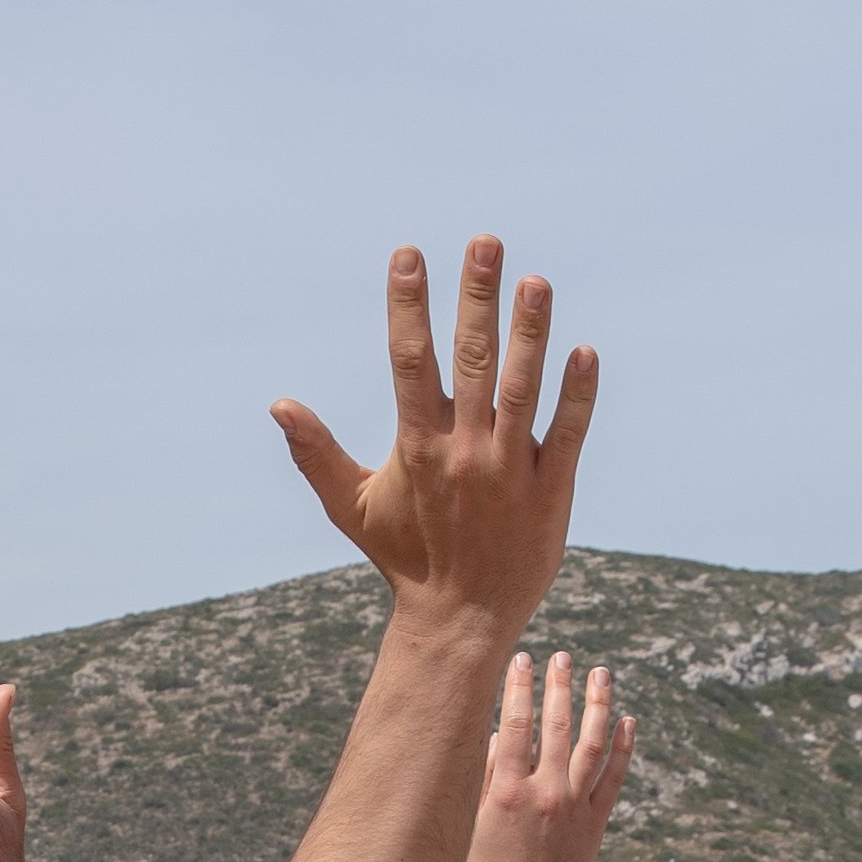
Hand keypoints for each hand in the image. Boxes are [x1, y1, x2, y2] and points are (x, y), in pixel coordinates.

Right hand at [275, 238, 590, 638]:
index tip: (409, 254)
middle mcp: (464, 451)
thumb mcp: (351, 508)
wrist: (460, 620)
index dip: (408, 305)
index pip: (409, 361)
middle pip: (472, 360)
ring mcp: (510, 470)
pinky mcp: (551, 491)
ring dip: (531, 333)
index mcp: (417, 445)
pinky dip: (577, 395)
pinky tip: (584, 351)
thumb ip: (315, 454)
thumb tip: (277, 404)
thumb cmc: (405, 558)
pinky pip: (569, 434)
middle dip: (476, 298)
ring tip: (536, 280)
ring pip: (524, 389)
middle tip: (485, 241)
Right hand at [467, 650, 632, 861]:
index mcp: (509, 791)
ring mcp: (575, 805)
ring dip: (598, 705)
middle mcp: (546, 793)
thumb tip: (500, 732)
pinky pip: (614, 776)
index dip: (519, 688)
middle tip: (562, 656)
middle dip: (559, 686)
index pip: (515, 725)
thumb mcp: (474, 821)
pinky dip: (622, 746)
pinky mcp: (597, 820)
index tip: (522, 659)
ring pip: (592, 744)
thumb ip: (485, 775)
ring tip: (600, 674)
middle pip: (557, 726)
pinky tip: (626, 720)